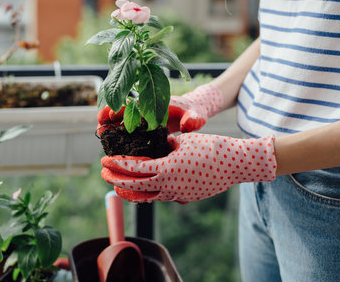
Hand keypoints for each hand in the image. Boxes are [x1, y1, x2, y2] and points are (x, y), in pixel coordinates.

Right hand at [97, 81, 223, 134]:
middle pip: (122, 112)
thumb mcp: (197, 115)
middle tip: (99, 128)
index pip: (131, 104)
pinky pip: (129, 131)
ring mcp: (144, 119)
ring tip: (102, 138)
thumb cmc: (195, 111)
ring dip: (111, 128)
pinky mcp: (145, 129)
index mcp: (153, 104)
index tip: (106, 115)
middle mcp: (145, 110)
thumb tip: (186, 127)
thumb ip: (193, 119)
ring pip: (122, 122)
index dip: (118, 108)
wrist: (195, 112)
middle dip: (108, 118)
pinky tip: (114, 147)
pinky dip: (120, 136)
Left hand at [101, 133, 275, 202]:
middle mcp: (169, 185)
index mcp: (167, 168)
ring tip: (116, 186)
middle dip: (116, 179)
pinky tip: (140, 190)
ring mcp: (177, 195)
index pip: (135, 168)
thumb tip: (151, 146)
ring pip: (146, 197)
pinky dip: (145, 194)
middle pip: (135, 186)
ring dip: (128, 191)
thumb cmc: (210, 147)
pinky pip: (159, 198)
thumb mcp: (183, 141)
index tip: (105, 159)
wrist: (235, 163)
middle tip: (103, 172)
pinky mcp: (185, 198)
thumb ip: (164, 146)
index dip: (118, 165)